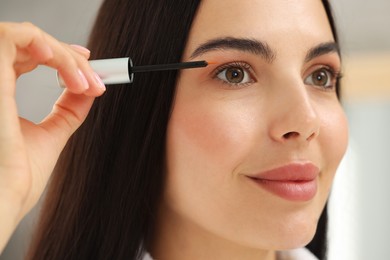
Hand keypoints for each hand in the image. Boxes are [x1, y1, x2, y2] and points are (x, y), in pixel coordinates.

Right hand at [0, 22, 104, 251]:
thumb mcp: (51, 135)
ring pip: (27, 38)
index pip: (26, 57)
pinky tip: (68, 65)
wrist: (2, 200)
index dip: (60, 56)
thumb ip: (68, 110)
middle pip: (30, 45)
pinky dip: (48, 46)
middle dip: (71, 59)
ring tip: (86, 81)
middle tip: (95, 79)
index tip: (89, 67)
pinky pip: (17, 37)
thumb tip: (89, 90)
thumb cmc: (15, 179)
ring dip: (65, 56)